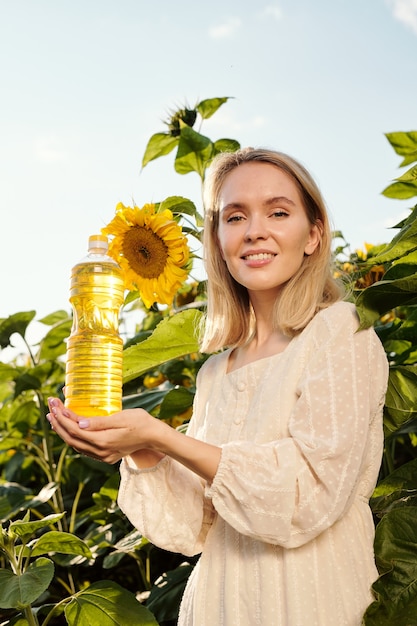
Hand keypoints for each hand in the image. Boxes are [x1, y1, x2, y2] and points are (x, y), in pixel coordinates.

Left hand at [47, 397, 164, 464]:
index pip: (75, 430)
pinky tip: (69, 429)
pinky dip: (73, 438)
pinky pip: (83, 448)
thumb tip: (79, 423)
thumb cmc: (140, 422)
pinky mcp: (105, 455)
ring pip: (75, 445)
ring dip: (63, 431)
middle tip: (50, 407)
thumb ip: (99, 422)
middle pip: (72, 439)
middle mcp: (101, 452)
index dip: (62, 417)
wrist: (154, 437)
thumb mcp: (121, 418)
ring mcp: (103, 456)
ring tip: (54, 417)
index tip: (55, 404)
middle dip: (58, 423)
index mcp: (104, 441)